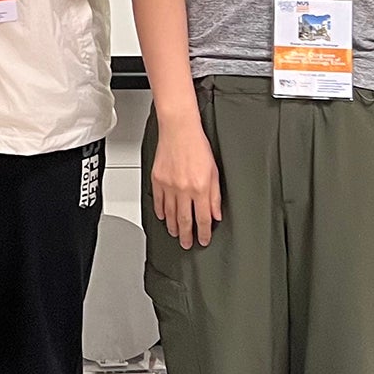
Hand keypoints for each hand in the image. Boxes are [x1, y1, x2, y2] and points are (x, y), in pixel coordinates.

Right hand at [149, 119, 223, 246]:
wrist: (179, 130)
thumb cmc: (198, 146)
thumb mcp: (215, 172)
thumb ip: (215, 196)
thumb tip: (216, 214)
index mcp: (201, 188)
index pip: (203, 218)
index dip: (204, 233)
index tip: (203, 240)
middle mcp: (184, 189)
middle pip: (185, 220)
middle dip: (187, 236)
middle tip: (187, 244)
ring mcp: (169, 186)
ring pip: (170, 214)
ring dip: (173, 227)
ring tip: (175, 233)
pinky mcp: (157, 180)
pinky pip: (158, 202)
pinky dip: (161, 212)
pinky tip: (163, 217)